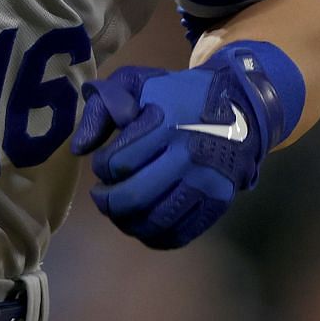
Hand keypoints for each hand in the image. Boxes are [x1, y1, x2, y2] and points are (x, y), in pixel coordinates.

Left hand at [69, 42, 288, 248]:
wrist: (240, 106)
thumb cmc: (179, 94)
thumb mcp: (137, 83)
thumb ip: (102, 108)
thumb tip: (79, 148)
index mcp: (165, 124)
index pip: (117, 163)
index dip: (101, 168)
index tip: (105, 163)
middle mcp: (188, 156)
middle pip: (134, 197)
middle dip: (107, 201)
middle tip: (102, 195)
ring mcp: (206, 183)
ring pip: (155, 221)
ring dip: (127, 222)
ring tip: (119, 211)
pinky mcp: (218, 203)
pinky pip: (179, 234)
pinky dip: (154, 237)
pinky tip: (143, 223)